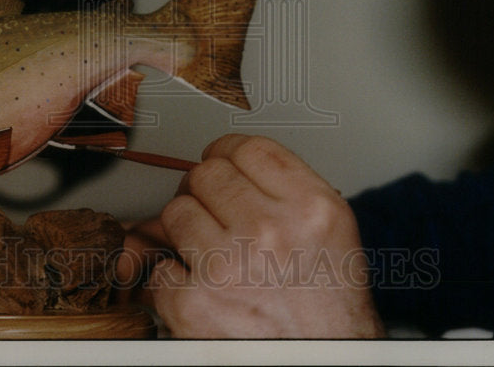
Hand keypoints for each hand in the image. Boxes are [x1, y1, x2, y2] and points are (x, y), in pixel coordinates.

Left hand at [148, 134, 383, 338]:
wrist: (326, 365)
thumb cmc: (330, 310)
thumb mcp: (332, 231)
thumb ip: (288, 190)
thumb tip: (236, 164)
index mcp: (309, 206)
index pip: (248, 148)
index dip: (228, 152)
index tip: (223, 161)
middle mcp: (270, 230)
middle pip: (206, 174)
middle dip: (206, 191)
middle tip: (215, 212)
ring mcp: (227, 266)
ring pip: (176, 211)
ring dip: (187, 231)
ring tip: (212, 254)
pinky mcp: (193, 303)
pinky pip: (161, 266)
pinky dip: (174, 280)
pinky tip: (203, 291)